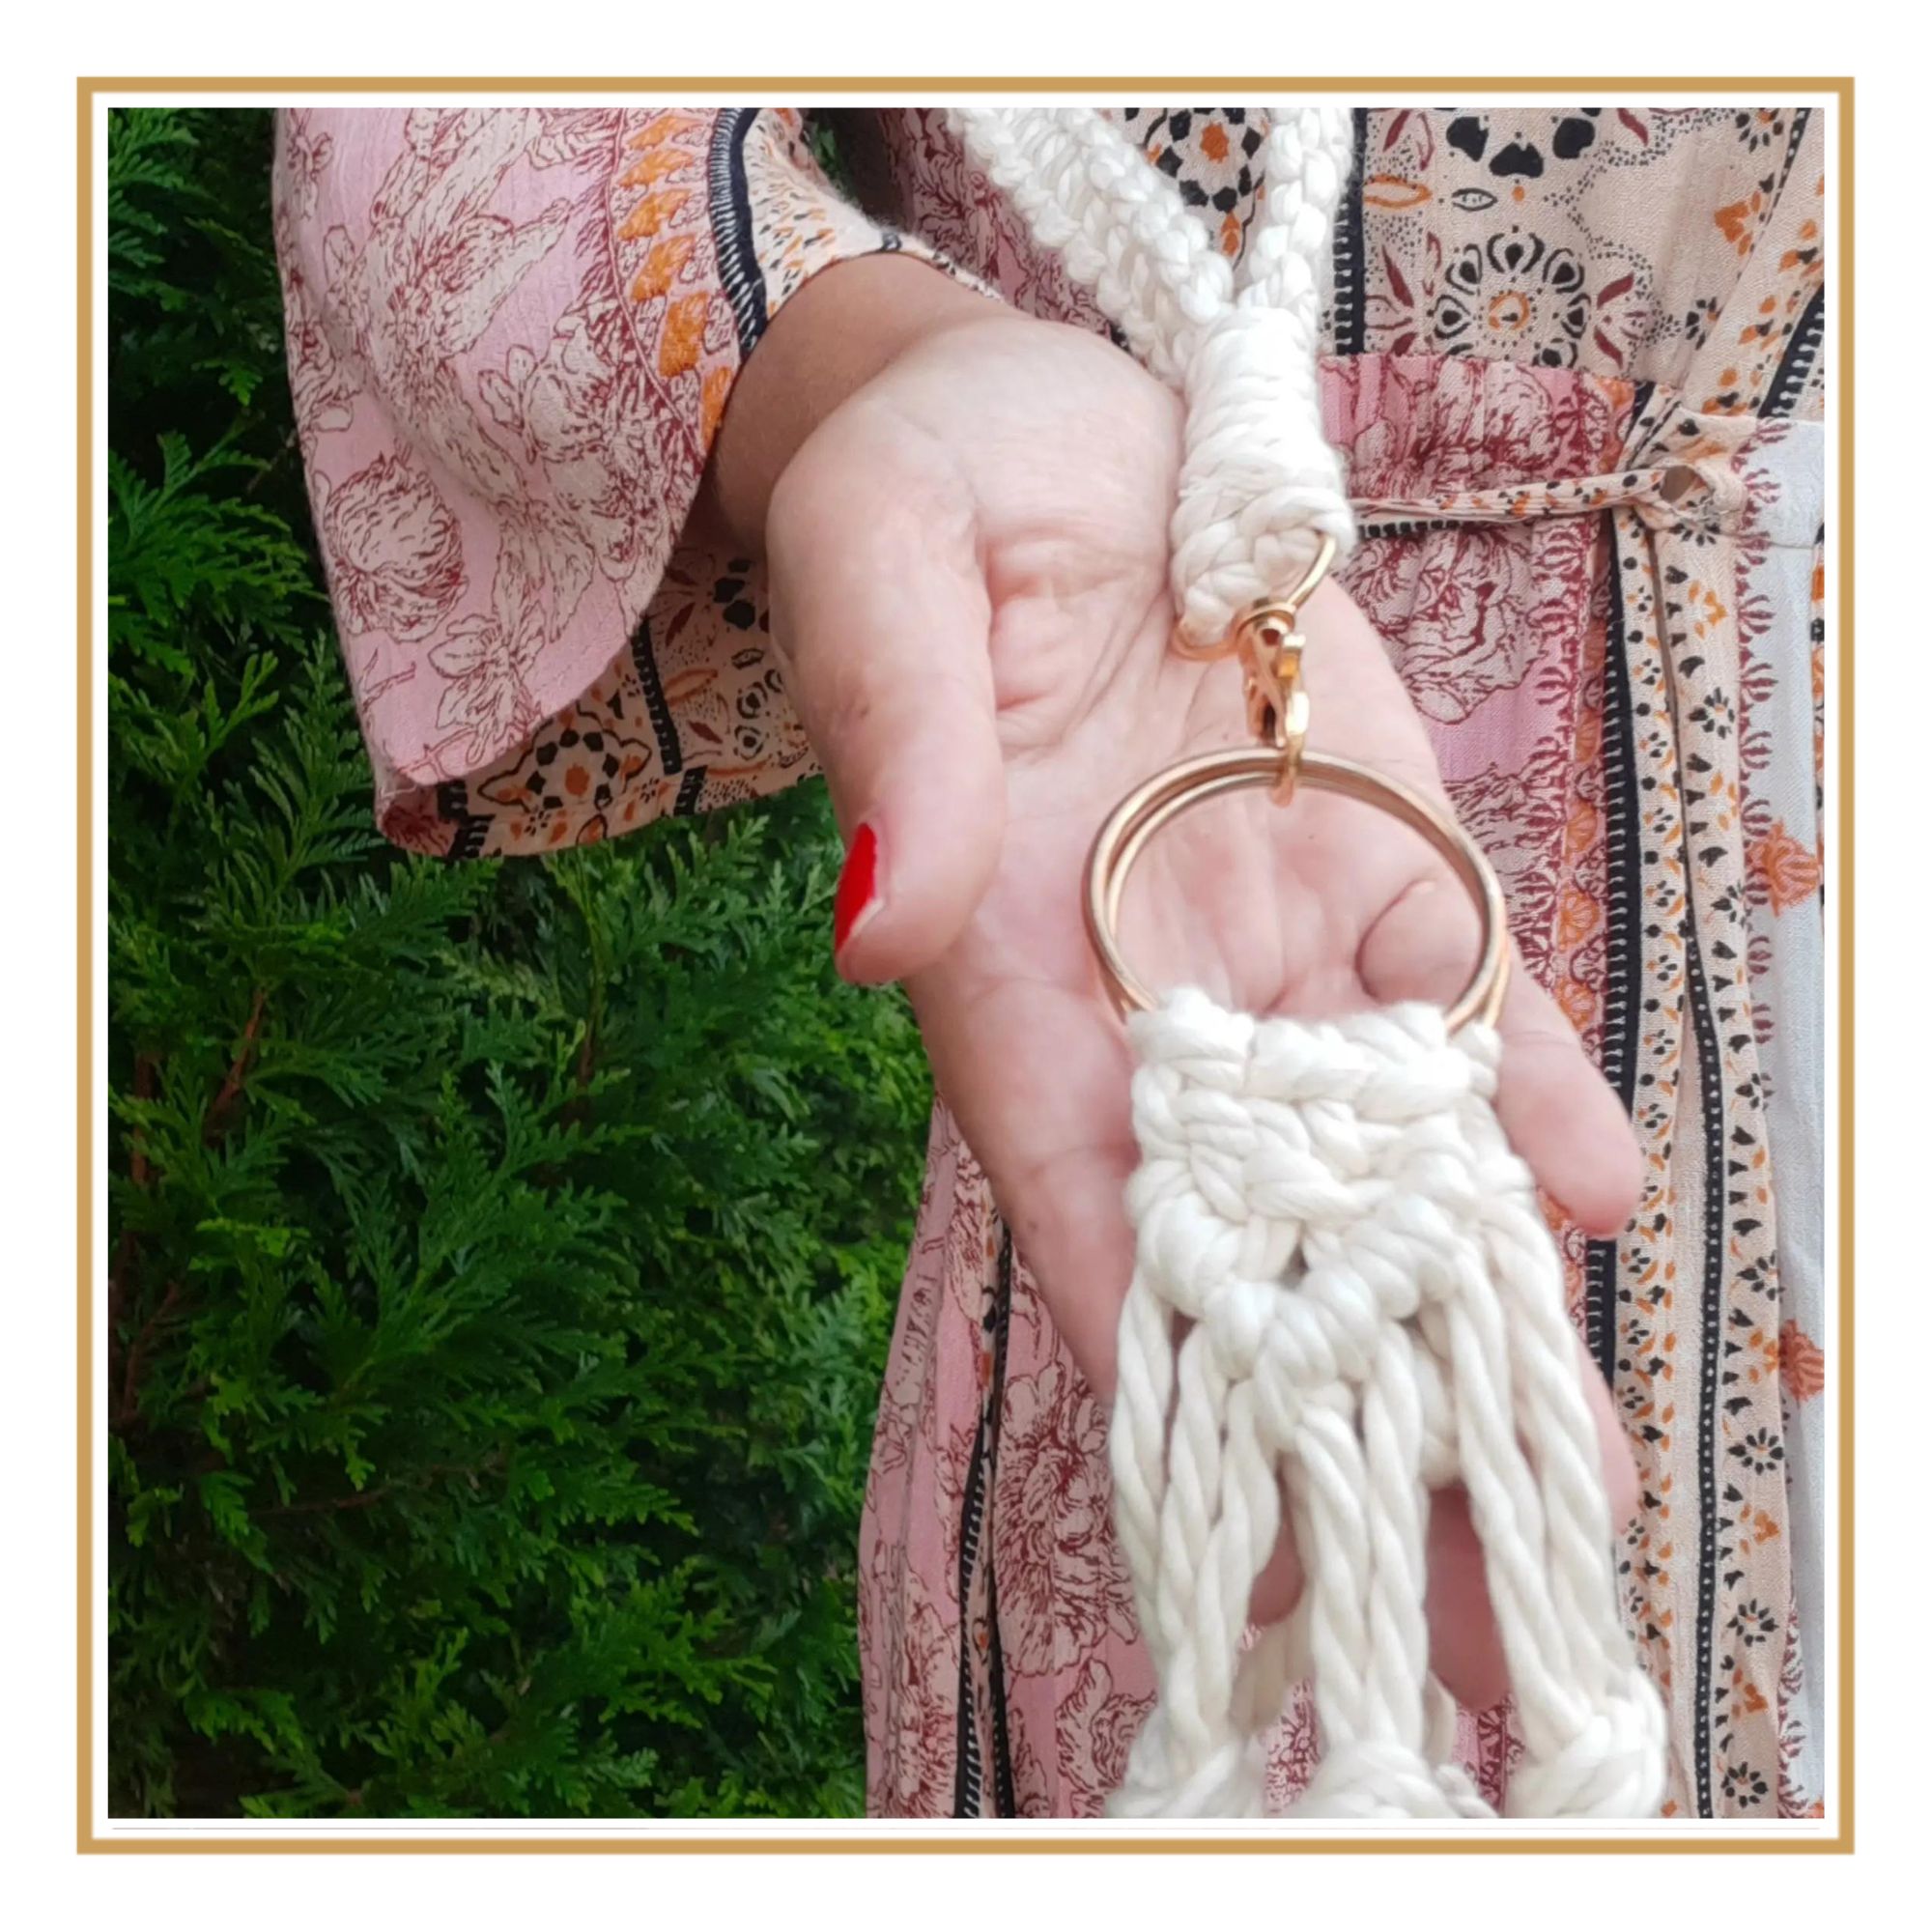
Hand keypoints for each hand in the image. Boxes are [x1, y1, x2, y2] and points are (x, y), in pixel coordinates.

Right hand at [710, 259, 1643, 1710]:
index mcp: (1005, 953)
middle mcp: (1145, 980)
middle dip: (1351, 1393)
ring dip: (1466, 1285)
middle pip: (1256, 1218)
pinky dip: (1525, 1080)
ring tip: (1563, 1460)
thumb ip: (894, 743)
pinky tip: (1591, 1186)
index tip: (1239, 1524)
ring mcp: (1268, 915)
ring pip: (1376, 1133)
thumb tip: (884, 934)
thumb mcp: (883, 570)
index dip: (1164, 1347)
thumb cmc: (922, 486)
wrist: (1040, 419)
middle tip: (1460, 1584)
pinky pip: (1454, 975)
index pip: (1087, 1186)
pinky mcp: (1368, 835)